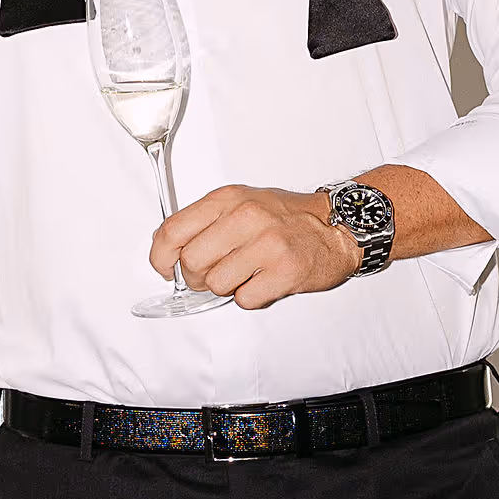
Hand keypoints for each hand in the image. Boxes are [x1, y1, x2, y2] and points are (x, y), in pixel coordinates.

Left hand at [150, 185, 358, 306]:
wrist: (337, 227)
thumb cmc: (286, 219)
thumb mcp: (241, 203)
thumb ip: (204, 222)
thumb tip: (168, 252)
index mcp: (228, 199)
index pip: (173, 231)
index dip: (161, 257)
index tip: (166, 268)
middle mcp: (246, 217)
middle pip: (191, 263)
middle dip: (197, 278)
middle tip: (215, 274)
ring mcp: (267, 244)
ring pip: (216, 284)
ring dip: (227, 288)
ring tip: (246, 275)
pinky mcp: (285, 271)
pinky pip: (244, 299)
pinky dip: (250, 298)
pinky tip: (264, 282)